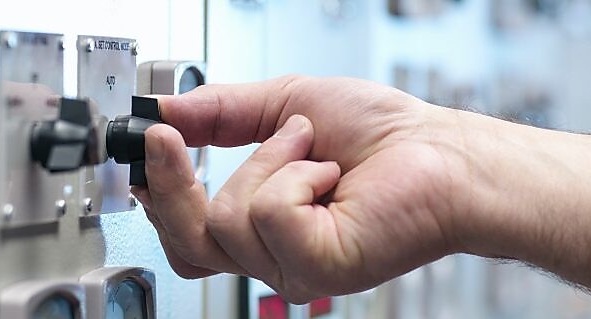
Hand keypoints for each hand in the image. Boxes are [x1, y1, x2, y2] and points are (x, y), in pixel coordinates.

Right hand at [131, 75, 483, 302]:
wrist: (442, 152)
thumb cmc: (388, 136)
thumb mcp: (286, 104)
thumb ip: (222, 110)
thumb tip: (166, 110)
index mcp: (266, 228)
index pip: (187, 236)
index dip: (160, 196)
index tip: (148, 142)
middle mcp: (276, 257)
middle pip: (188, 241)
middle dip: (174, 183)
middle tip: (166, 135)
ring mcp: (295, 269)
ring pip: (228, 218)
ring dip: (271, 161)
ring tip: (314, 149)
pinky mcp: (318, 267)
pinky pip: (269, 213)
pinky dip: (298, 175)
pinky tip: (332, 175)